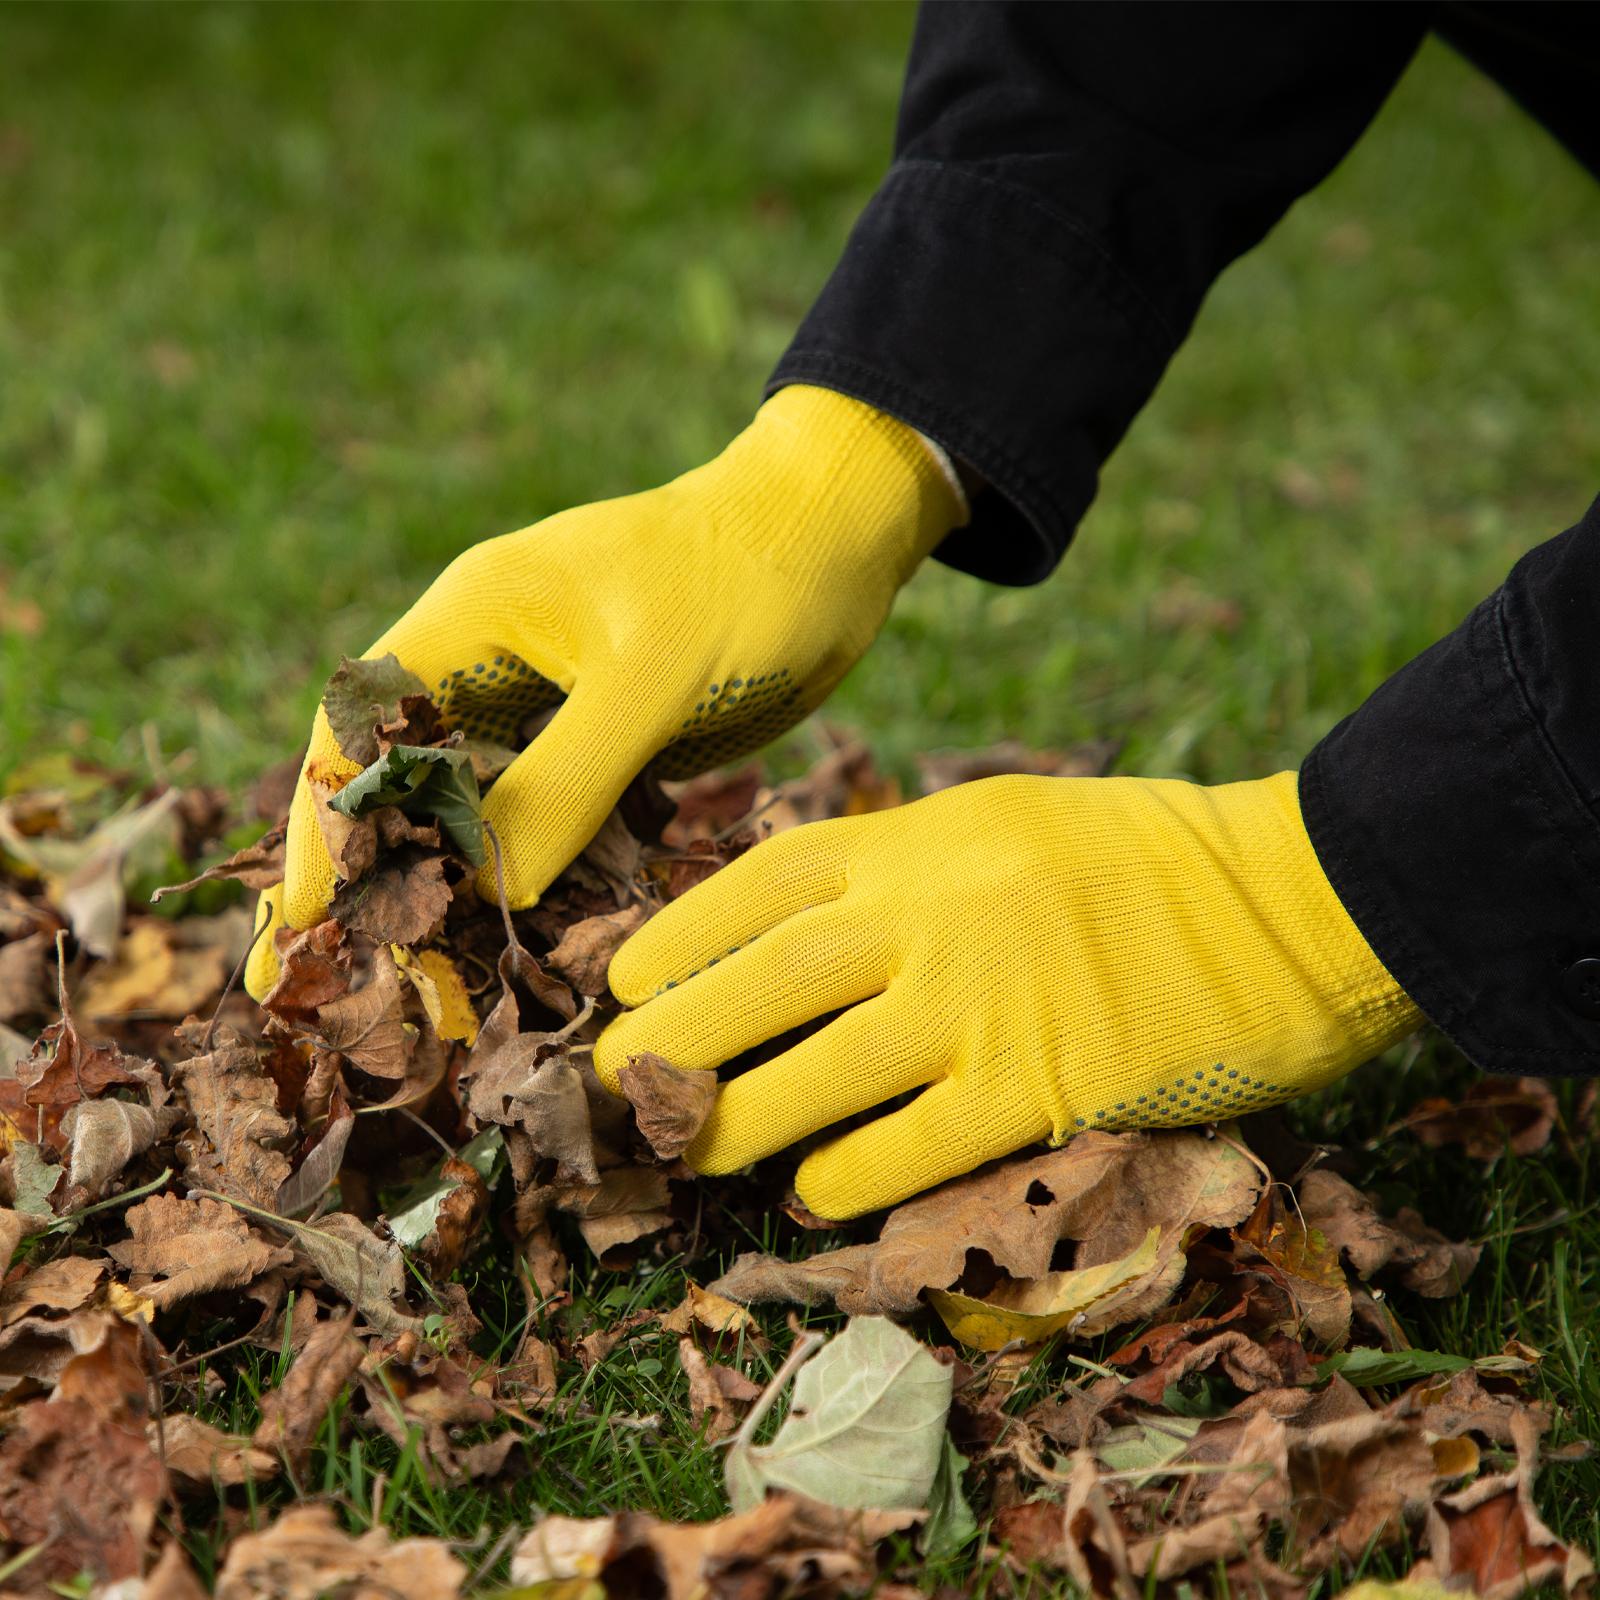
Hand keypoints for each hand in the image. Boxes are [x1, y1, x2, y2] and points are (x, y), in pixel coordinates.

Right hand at [244, 386, 962, 999]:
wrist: (833, 540)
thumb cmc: (745, 578)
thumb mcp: (653, 678)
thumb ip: (568, 779)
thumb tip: (491, 888)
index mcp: (472, 617)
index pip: (362, 728)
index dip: (327, 824)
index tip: (310, 921)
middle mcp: (492, 663)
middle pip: (405, 781)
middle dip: (375, 874)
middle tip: (337, 984)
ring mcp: (549, 705)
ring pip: (476, 809)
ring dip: (454, 887)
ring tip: (424, 986)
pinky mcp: (605, 741)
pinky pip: (549, 818)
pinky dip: (532, 875)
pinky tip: (522, 941)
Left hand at [594, 770, 1421, 1218]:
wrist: (1290, 895)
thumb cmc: (1150, 857)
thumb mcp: (1006, 821)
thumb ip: (910, 864)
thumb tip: (815, 925)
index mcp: (921, 836)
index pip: (764, 880)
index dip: (680, 933)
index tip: (625, 978)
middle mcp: (933, 911)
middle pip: (765, 978)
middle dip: (673, 1035)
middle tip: (613, 1082)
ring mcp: (983, 998)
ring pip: (820, 1070)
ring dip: (739, 1117)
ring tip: (687, 1149)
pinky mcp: (1043, 1084)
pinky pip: (916, 1142)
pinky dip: (852, 1172)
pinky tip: (814, 1194)